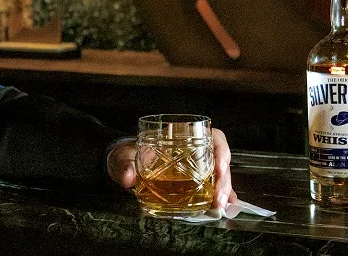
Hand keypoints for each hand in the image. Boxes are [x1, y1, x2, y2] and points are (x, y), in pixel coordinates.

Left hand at [106, 128, 238, 209]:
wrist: (123, 166)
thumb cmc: (127, 155)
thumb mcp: (123, 157)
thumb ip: (124, 165)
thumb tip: (128, 177)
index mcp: (182, 137)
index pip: (212, 137)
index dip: (221, 151)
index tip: (219, 168)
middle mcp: (194, 151)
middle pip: (220, 161)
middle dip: (224, 180)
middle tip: (219, 199)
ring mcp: (195, 168)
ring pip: (220, 177)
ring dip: (224, 192)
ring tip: (220, 207)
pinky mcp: (193, 185)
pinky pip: (211, 190)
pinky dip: (219, 199)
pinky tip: (223, 209)